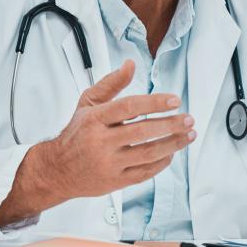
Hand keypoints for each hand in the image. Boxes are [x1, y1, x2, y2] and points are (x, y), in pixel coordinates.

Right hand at [0, 60, 195, 226]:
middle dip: (171, 125)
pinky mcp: (114, 181)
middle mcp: (101, 141)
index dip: (154, 103)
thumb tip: (131, 64)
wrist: (57, 170)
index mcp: (95, 118)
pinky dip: (161, 162)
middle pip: (143, 132)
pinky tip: (171, 152)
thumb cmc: (77, 132)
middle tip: (189, 119)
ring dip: (173, 144)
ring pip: (147, 153)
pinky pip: (144, 172)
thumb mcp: (88, 103)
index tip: (174, 100)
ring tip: (189, 135)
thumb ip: (111, 84)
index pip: (129, 107)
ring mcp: (108, 163)